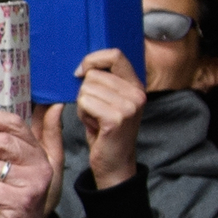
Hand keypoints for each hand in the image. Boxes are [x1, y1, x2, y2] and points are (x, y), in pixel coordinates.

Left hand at [72, 46, 147, 187]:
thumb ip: (104, 81)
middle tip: (94, 111)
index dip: (92, 60)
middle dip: (84, 92)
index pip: (115, 55)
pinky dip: (82, 114)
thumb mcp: (110, 101)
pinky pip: (85, 103)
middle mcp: (137, 93)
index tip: (80, 73)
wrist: (115, 162)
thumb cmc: (106, 130)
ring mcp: (129, 106)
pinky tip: (93, 126)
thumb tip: (84, 64)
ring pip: (86, 89)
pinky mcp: (116, 118)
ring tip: (95, 119)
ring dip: (83, 106)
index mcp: (136, 85)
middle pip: (94, 75)